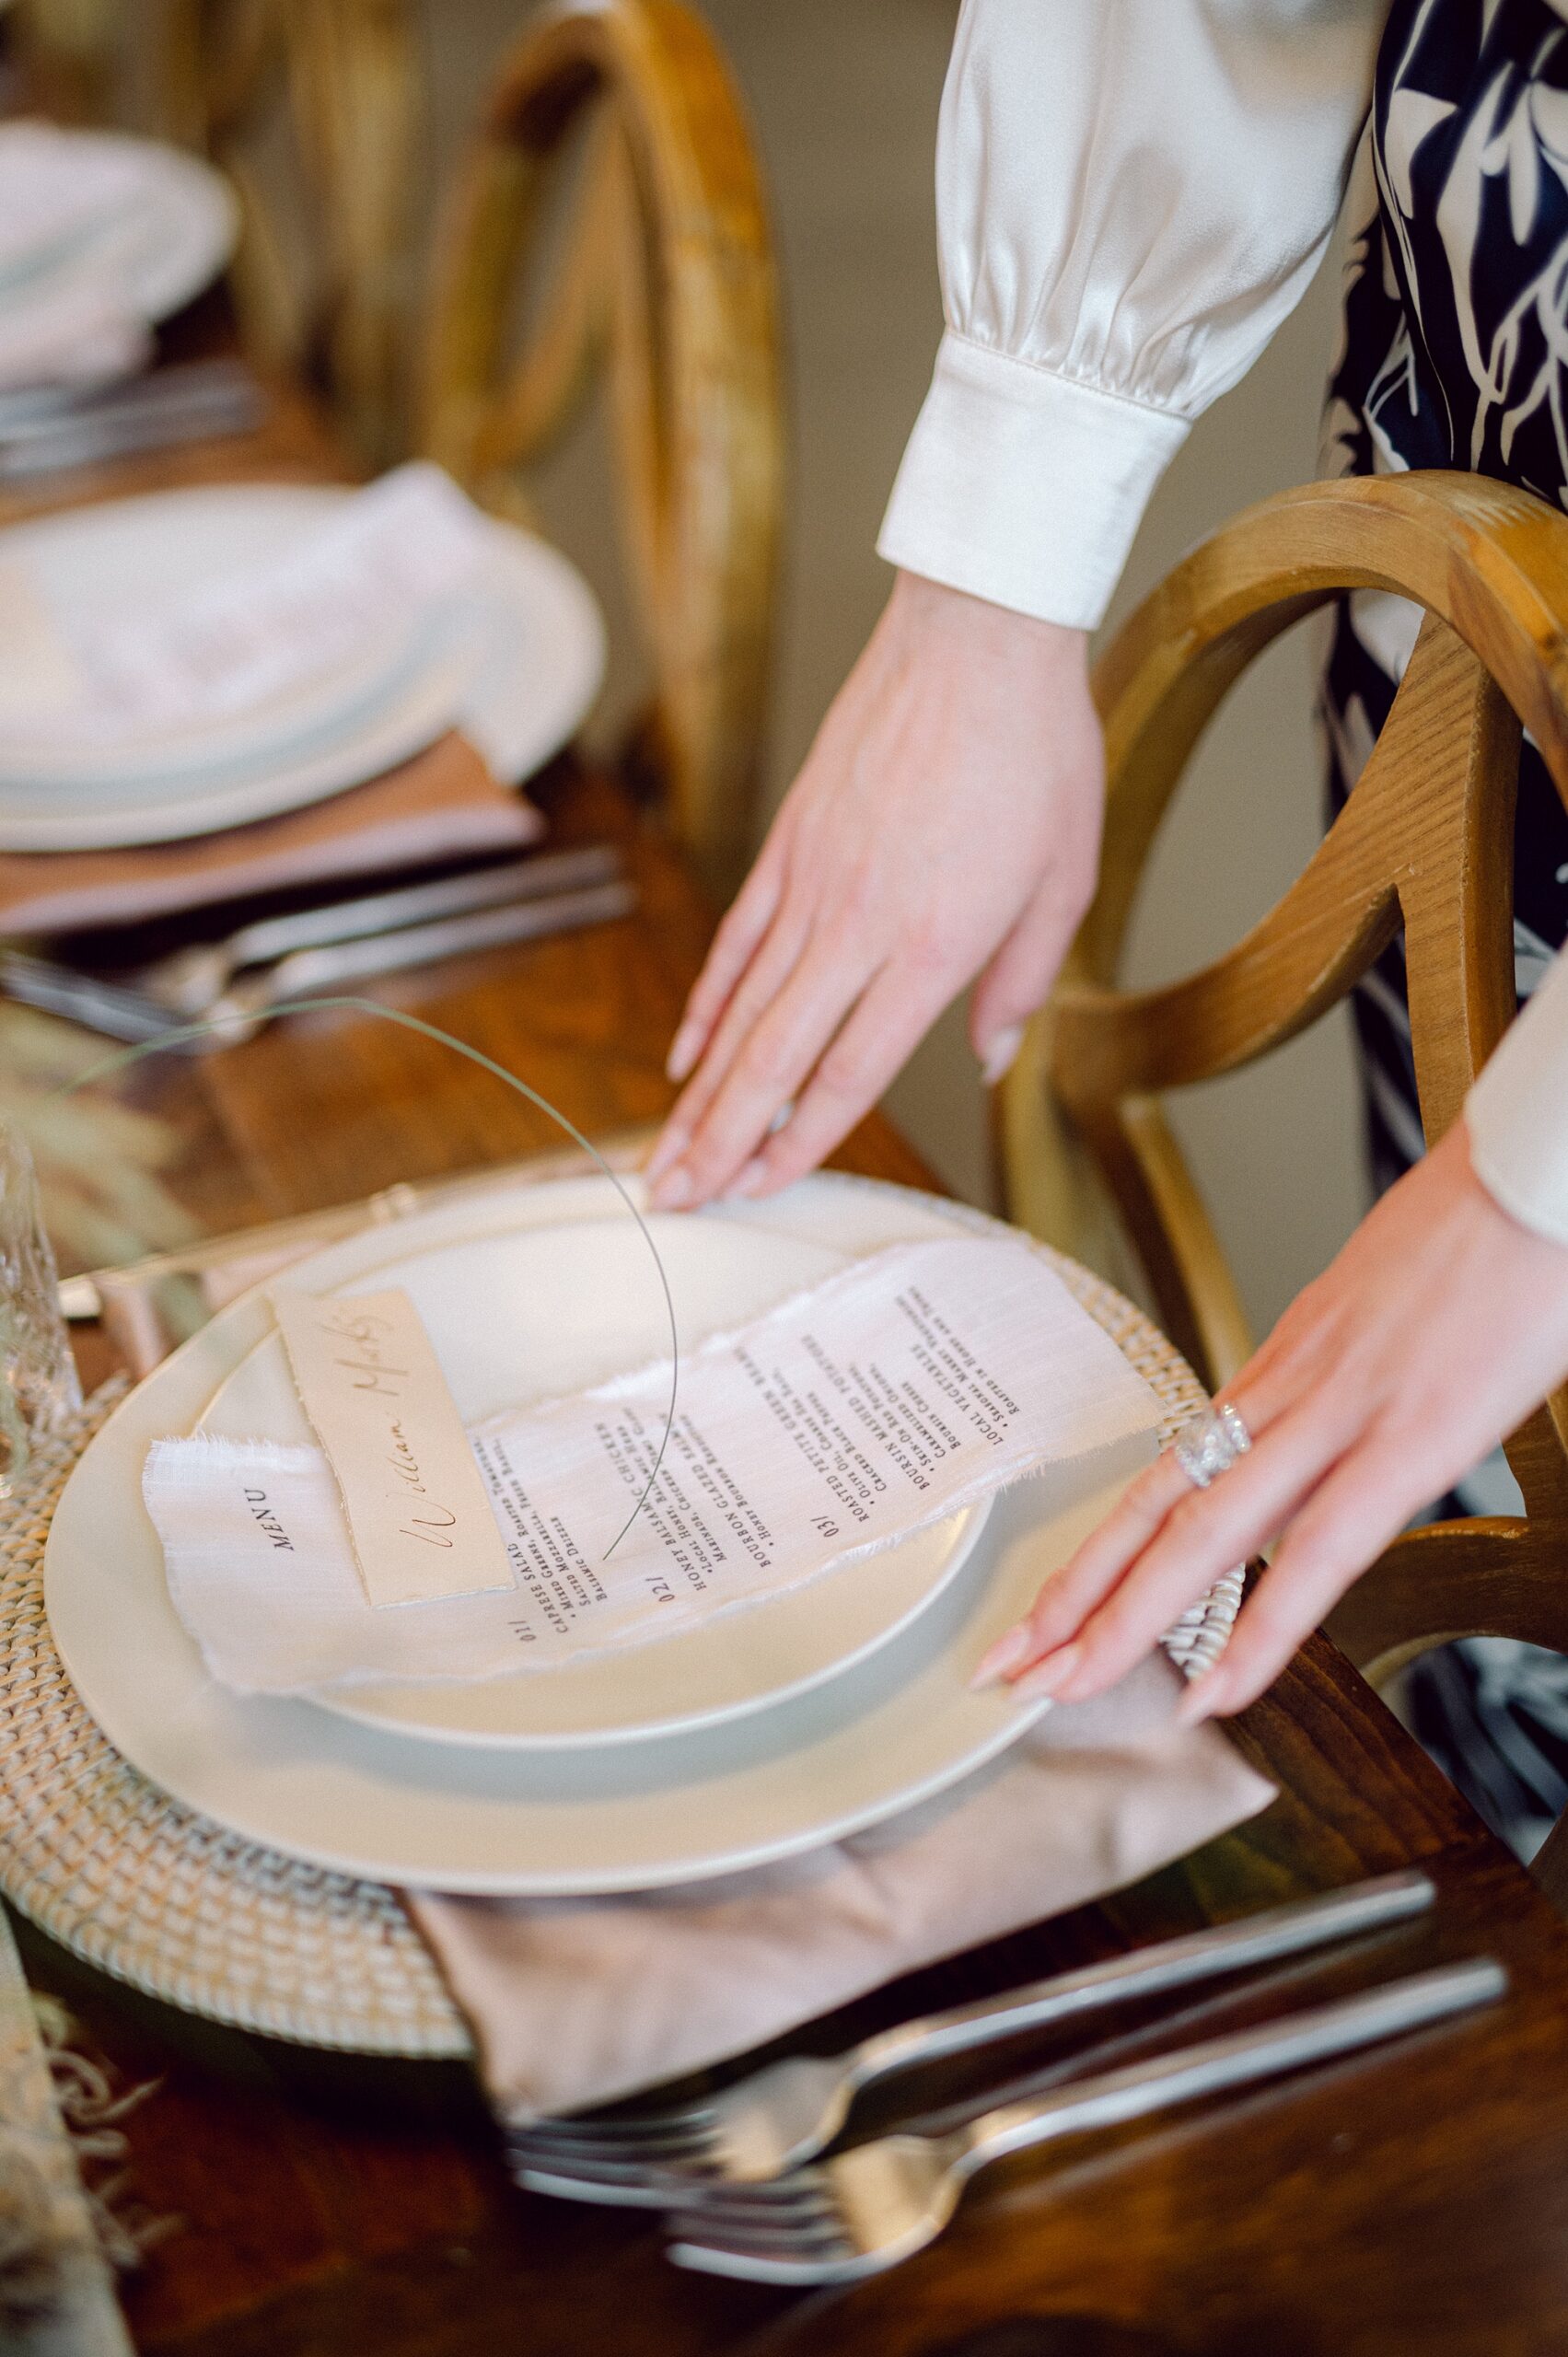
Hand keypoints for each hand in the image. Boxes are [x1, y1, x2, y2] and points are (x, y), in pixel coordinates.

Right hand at [645, 571, 1102, 1209]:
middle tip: (674, 1197)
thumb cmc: (1035, 753)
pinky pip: (738, 941)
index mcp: (930, 948)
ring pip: (742, 1010)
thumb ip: (1023, 981)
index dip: (799, 1141)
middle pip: (773, 1057)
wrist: (978, 639)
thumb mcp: (1065, 881)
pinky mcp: (790, 845)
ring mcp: (811, 883)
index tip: (761, 1188)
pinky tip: (686, 1052)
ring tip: (663, 1149)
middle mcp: (857, 926)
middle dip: (718, 1139)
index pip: (848, 1071)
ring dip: (699, 1090)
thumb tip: (995, 1057)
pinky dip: (707, 1003)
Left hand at [973, 1118, 1567, 1720]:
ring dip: (1129, 1623)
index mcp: (1284, 1364)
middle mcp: (1288, 1391)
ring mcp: (1339, 1416)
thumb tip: (1332, 1406)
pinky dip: (1262, 1629)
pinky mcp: (1408, 1442)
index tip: (1046, 1611)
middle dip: (1075, 1600)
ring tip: (1070, 1687)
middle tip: (1010, 1665)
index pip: (1166, 1475)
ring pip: (1206, 1536)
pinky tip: (1218, 1688)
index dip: (1099, 1550)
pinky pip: (1318, 1550)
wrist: (1527, 1174)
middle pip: (1155, 1513)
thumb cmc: (1478, 1228)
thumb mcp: (1384, 1301)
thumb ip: (1347, 1365)